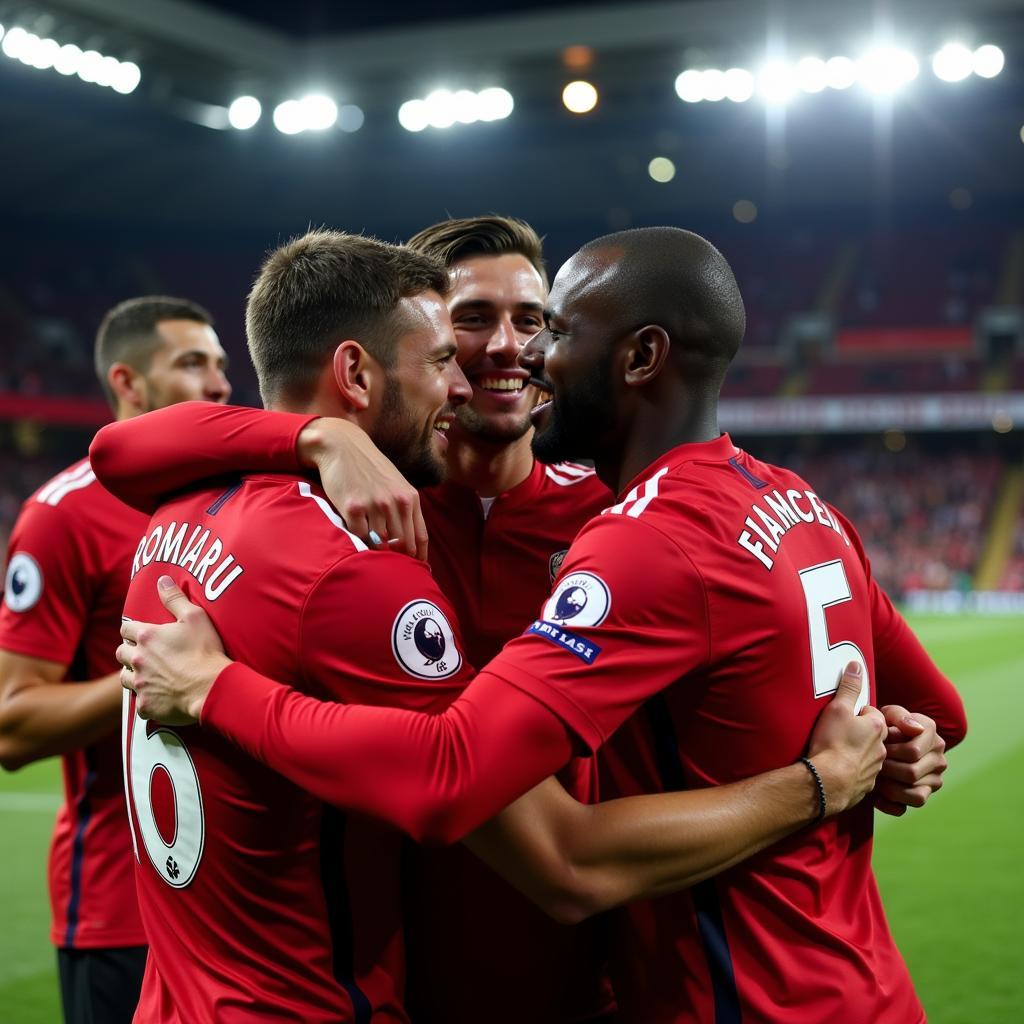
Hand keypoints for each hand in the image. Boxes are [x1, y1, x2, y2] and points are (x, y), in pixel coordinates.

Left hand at [117, 577, 230, 724]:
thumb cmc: (205, 651)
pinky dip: (147, 697)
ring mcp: (140, 684)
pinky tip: (161, 695)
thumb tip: (162, 580)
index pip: (126, 628)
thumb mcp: (195, 617)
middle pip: (120, 652)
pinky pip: (139, 701)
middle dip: (129, 651)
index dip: (133, 630)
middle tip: (146, 653)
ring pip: (124, 677)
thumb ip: (175, 598)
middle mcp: (137, 659)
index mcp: (146, 637)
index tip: (141, 633)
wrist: (212, 688)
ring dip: (133, 674)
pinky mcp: (145, 705)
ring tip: (149, 674)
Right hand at [297, 418, 428, 560]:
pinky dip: (359, 544)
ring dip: (377, 556)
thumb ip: (405, 510)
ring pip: (381, 544)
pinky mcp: (352, 508)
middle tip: (392, 574)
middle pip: (403, 545)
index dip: (419, 559)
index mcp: (409, 498)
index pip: (420, 538)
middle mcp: (395, 503)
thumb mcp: (396, 485)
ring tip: (373, 563)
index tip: (416, 572)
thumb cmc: (371, 469)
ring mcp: (374, 505)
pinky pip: (359, 537)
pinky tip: (356, 544)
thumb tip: (411, 544)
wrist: (343, 447)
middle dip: (399, 562)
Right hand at [807, 662, 887, 815]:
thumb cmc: (832, 742)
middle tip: (836, 734)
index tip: (840, 718)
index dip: (854, 714)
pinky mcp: (866, 786)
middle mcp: (881, 748)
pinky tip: (837, 771)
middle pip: (870, 735)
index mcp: (877, 727)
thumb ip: (849, 687)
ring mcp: (875, 769)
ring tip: (835, 753)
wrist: (828, 782)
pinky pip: (860, 775)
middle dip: (857, 733)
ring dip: (855, 753)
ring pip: (867, 755)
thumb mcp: (838, 708)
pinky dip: (851, 772)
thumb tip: (856, 665)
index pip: (869, 714)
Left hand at [873, 706, 947, 815]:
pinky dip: (892, 802)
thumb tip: (916, 730)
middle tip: (870, 764)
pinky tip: (878, 795)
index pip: (912, 751)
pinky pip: (912, 804)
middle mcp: (939, 758)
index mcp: (932, 736)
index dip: (890, 751)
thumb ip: (898, 716)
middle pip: (911, 772)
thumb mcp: (886, 714)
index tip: (877, 746)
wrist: (879, 741)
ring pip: (915, 792)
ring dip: (889, 787)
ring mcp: (935, 779)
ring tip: (875, 777)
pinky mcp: (925, 794)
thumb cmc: (882, 725)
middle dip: (887, 769)